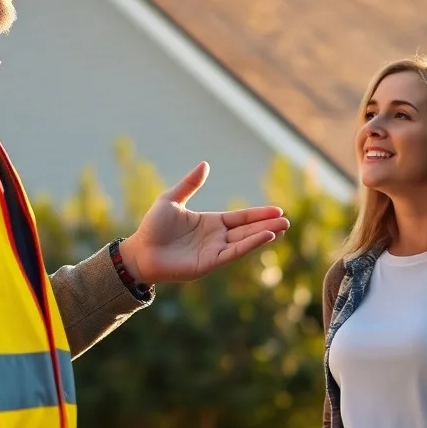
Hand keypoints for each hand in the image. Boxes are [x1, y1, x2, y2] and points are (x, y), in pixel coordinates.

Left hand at [119, 161, 289, 284]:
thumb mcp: (171, 200)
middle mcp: (216, 237)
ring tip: (282, 228)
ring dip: (263, 235)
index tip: (277, 210)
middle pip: (247, 230)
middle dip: (267, 225)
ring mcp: (214, 251)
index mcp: (210, 222)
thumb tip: (205, 164)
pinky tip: (265, 237)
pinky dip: (250, 245)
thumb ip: (190, 184)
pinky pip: (234, 252)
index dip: (258, 214)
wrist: (139, 251)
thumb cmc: (152, 227)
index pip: (240, 218)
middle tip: (287, 220)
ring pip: (245, 241)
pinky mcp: (210, 263)